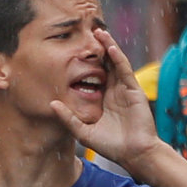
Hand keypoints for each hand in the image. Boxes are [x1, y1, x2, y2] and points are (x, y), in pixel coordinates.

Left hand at [57, 24, 161, 164]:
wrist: (133, 154)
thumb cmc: (111, 145)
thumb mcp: (83, 131)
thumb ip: (68, 118)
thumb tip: (51, 104)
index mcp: (102, 98)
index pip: (92, 75)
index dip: (84, 62)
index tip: (71, 49)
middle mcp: (113, 90)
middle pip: (104, 64)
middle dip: (96, 48)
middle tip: (86, 32)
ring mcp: (124, 89)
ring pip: (115, 63)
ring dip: (108, 47)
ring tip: (99, 32)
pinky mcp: (134, 91)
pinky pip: (125, 71)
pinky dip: (118, 59)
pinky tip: (110, 48)